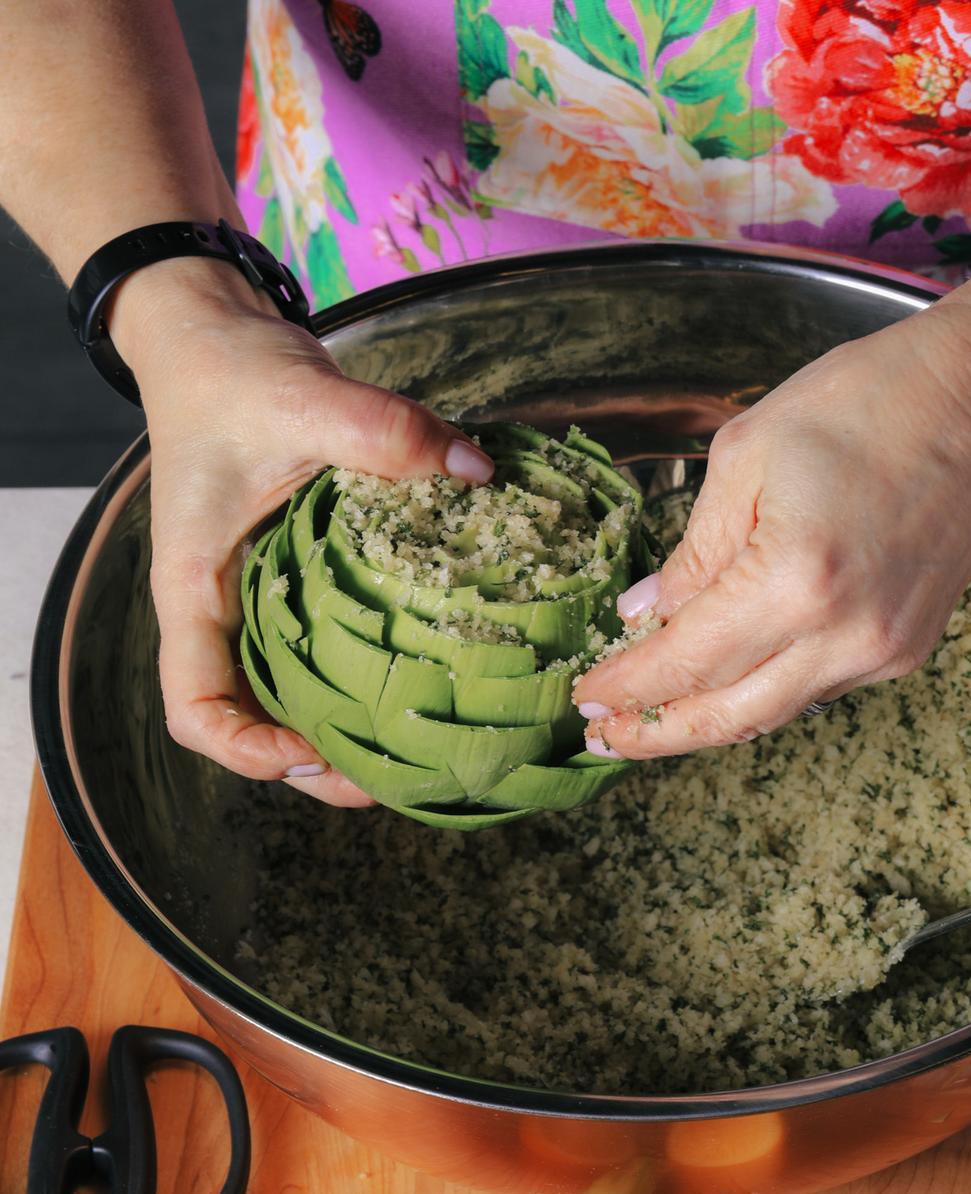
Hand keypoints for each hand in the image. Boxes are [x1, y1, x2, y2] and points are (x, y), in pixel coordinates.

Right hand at [114, 261, 492, 804]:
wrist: (217, 338)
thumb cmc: (232, 375)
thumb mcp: (301, 395)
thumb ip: (381, 429)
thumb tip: (476, 471)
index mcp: (196, 591)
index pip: (197, 709)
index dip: (250, 751)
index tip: (317, 752)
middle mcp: (225, 614)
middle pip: (255, 727)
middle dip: (320, 768)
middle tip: (400, 780)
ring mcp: (262, 605)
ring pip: (295, 700)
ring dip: (351, 736)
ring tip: (425, 755)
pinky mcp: (300, 586)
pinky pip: (330, 653)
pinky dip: (373, 681)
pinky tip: (435, 682)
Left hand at [572, 302, 970, 758]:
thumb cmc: (872, 401)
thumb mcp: (748, 454)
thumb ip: (693, 550)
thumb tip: (646, 615)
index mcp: (793, 581)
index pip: (684, 663)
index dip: (626, 687)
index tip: (583, 697)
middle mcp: (842, 636)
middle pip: (726, 717)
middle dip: (655, 733)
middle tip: (602, 736)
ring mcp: (881, 652)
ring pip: (771, 713)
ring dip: (706, 720)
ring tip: (650, 715)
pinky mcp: (906, 649)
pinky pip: (813, 690)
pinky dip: (760, 691)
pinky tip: (724, 678)